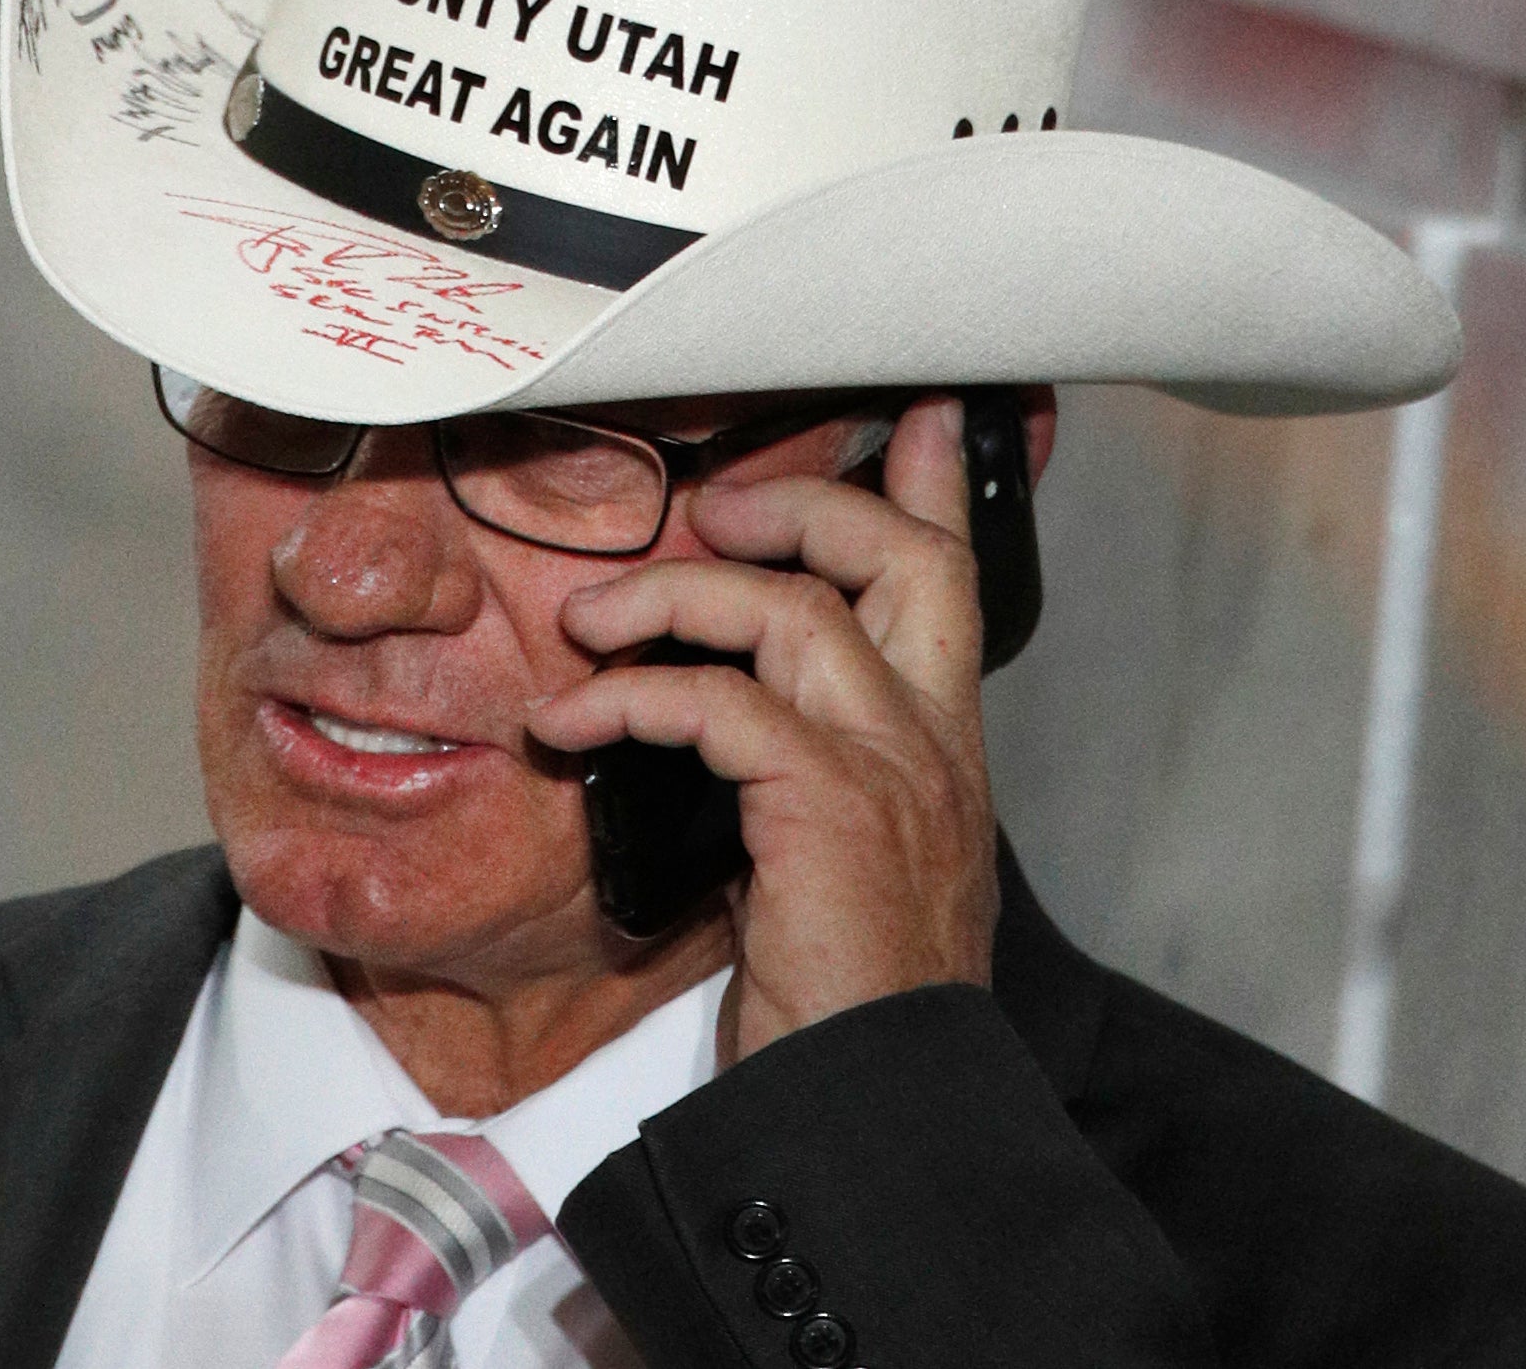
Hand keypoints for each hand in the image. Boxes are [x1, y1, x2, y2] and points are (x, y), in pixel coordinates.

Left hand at [527, 394, 999, 1063]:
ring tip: (592, 626)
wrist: (870, 1108)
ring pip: (792, 610)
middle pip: (901, 557)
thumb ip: (809, 770)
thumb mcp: (840, 856)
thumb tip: (731, 716)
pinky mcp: (826, 808)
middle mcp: (931, 741)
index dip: (931, 489)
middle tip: (716, 513)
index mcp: (939, 746)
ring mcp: (889, 769)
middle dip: (804, 504)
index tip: (912, 417)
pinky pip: (718, 702)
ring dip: (672, 597)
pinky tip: (573, 723)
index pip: (951, 583)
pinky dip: (632, 696)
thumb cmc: (846, 992)